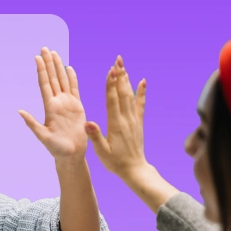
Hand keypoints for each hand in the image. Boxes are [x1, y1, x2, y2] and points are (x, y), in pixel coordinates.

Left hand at [19, 48, 87, 159]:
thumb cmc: (56, 149)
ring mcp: (67, 104)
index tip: (37, 57)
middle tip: (45, 48)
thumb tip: (20, 111)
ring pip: (62, 80)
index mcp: (49, 108)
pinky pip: (75, 89)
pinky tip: (69, 69)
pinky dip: (72, 78)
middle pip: (52, 78)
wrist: (71, 154)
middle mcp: (57, 102)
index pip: (44, 84)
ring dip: (59, 67)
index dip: (41, 71)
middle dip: (49, 63)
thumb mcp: (43, 136)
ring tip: (55, 53)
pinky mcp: (77, 107)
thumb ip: (32, 123)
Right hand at [84, 55, 148, 179]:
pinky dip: (141, 92)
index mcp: (116, 125)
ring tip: (123, 65)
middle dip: (120, 75)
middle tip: (118, 60)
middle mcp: (126, 119)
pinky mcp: (138, 123)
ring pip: (130, 96)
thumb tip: (88, 123)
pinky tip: (142, 81)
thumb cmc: (115, 162)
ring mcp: (134, 120)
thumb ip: (95, 137)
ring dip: (126, 79)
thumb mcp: (102, 152)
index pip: (112, 100)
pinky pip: (140, 104)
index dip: (111, 84)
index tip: (110, 70)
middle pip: (122, 93)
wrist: (134, 170)